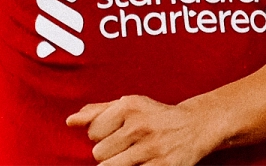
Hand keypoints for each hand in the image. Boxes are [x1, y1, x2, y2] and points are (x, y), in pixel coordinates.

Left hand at [66, 94, 220, 164]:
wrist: (195, 126)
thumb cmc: (154, 115)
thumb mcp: (129, 105)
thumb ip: (97, 111)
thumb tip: (70, 122)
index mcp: (129, 106)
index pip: (93, 133)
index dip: (102, 136)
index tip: (116, 133)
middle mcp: (139, 125)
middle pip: (99, 153)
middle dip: (109, 153)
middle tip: (126, 146)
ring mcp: (151, 148)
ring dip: (118, 165)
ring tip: (131, 156)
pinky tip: (140, 162)